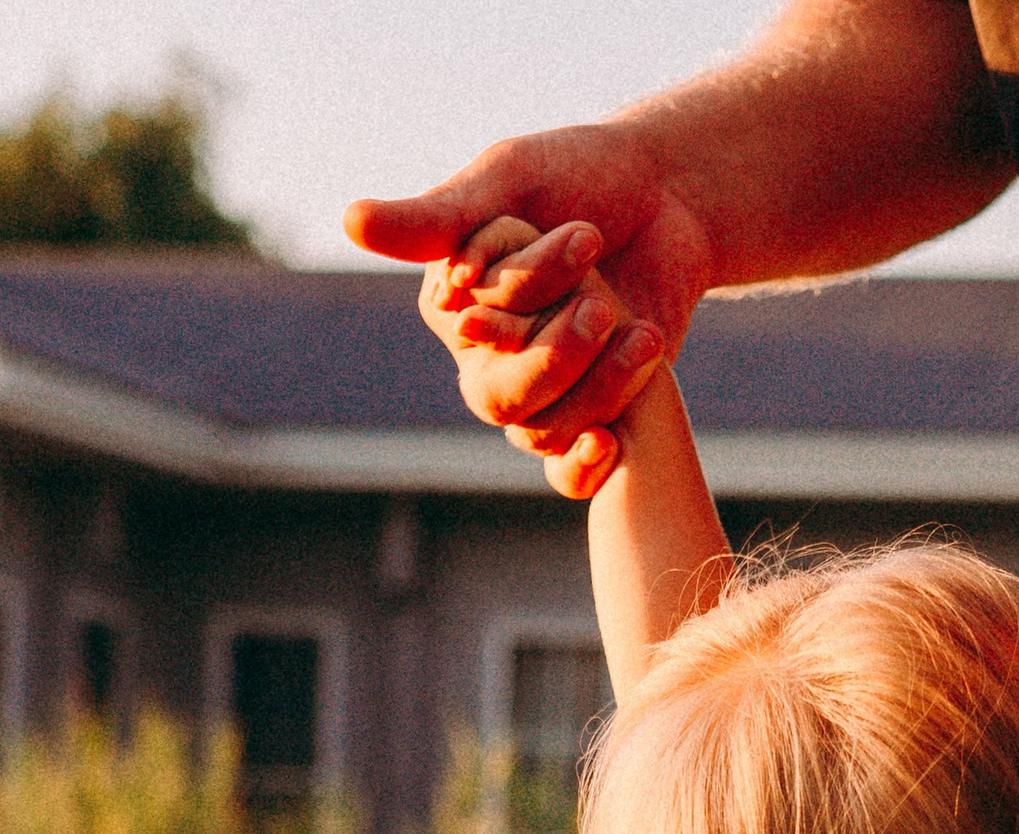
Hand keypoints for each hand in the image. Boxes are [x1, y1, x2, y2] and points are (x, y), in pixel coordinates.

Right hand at [351, 123, 711, 454]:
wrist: (669, 203)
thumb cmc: (580, 176)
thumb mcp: (509, 178)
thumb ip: (438, 215)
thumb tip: (349, 222)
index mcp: (451, 300)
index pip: (471, 321)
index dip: (525, 289)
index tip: (586, 234)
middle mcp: (484, 356)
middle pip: (499, 397)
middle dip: (556, 357)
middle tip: (605, 304)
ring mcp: (536, 392)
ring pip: (542, 430)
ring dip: (598, 387)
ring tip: (644, 335)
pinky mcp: (585, 418)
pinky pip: (565, 471)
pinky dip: (583, 467)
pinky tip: (611, 443)